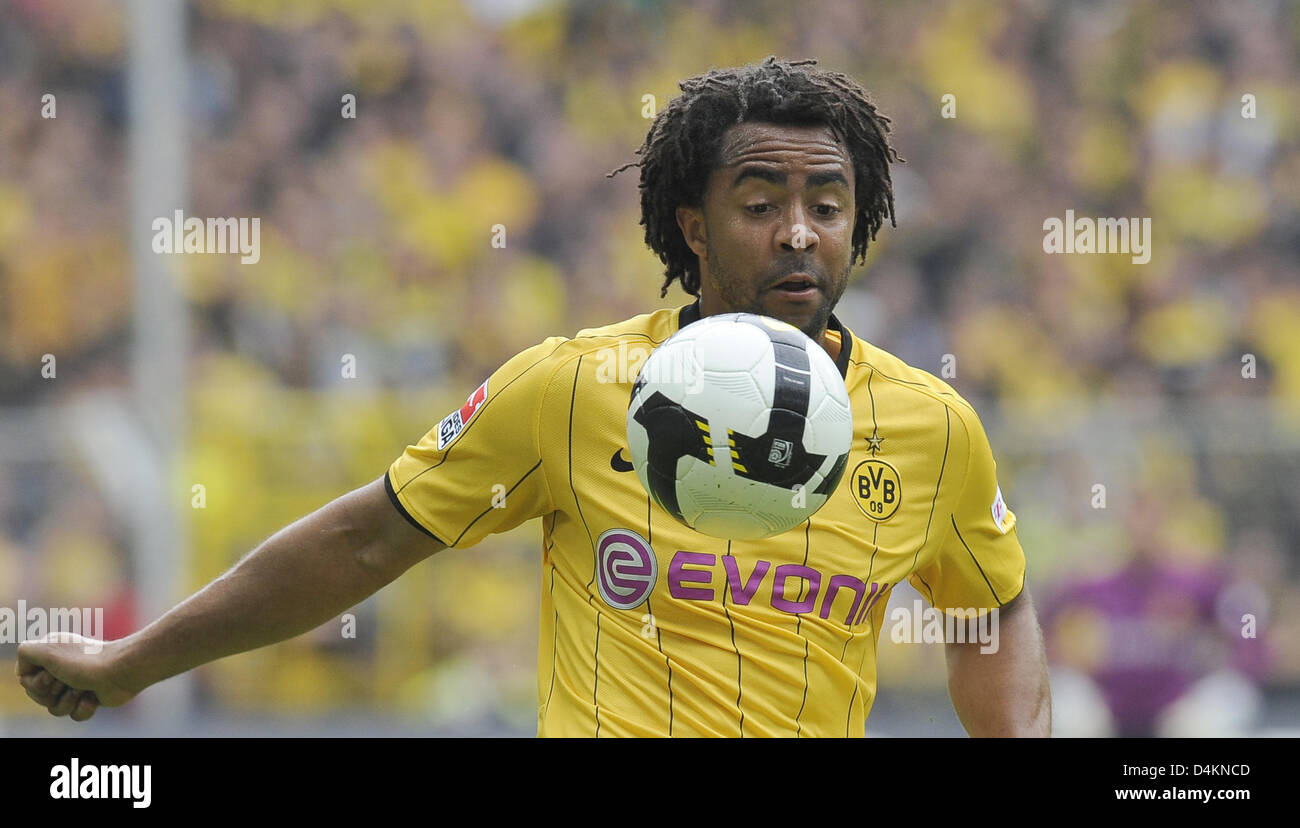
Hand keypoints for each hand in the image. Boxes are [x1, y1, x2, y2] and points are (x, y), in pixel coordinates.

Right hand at [16, 634, 138, 721]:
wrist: (121, 671)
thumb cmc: (84, 661)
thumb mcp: (46, 650)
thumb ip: (26, 652)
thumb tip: (25, 669)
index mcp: (49, 653)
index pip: (25, 679)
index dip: (36, 683)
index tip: (52, 673)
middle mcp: (60, 667)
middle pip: (38, 696)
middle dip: (52, 693)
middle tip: (69, 679)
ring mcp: (75, 683)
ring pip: (54, 708)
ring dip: (68, 700)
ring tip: (83, 688)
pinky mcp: (89, 697)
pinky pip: (73, 714)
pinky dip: (83, 708)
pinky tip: (94, 697)